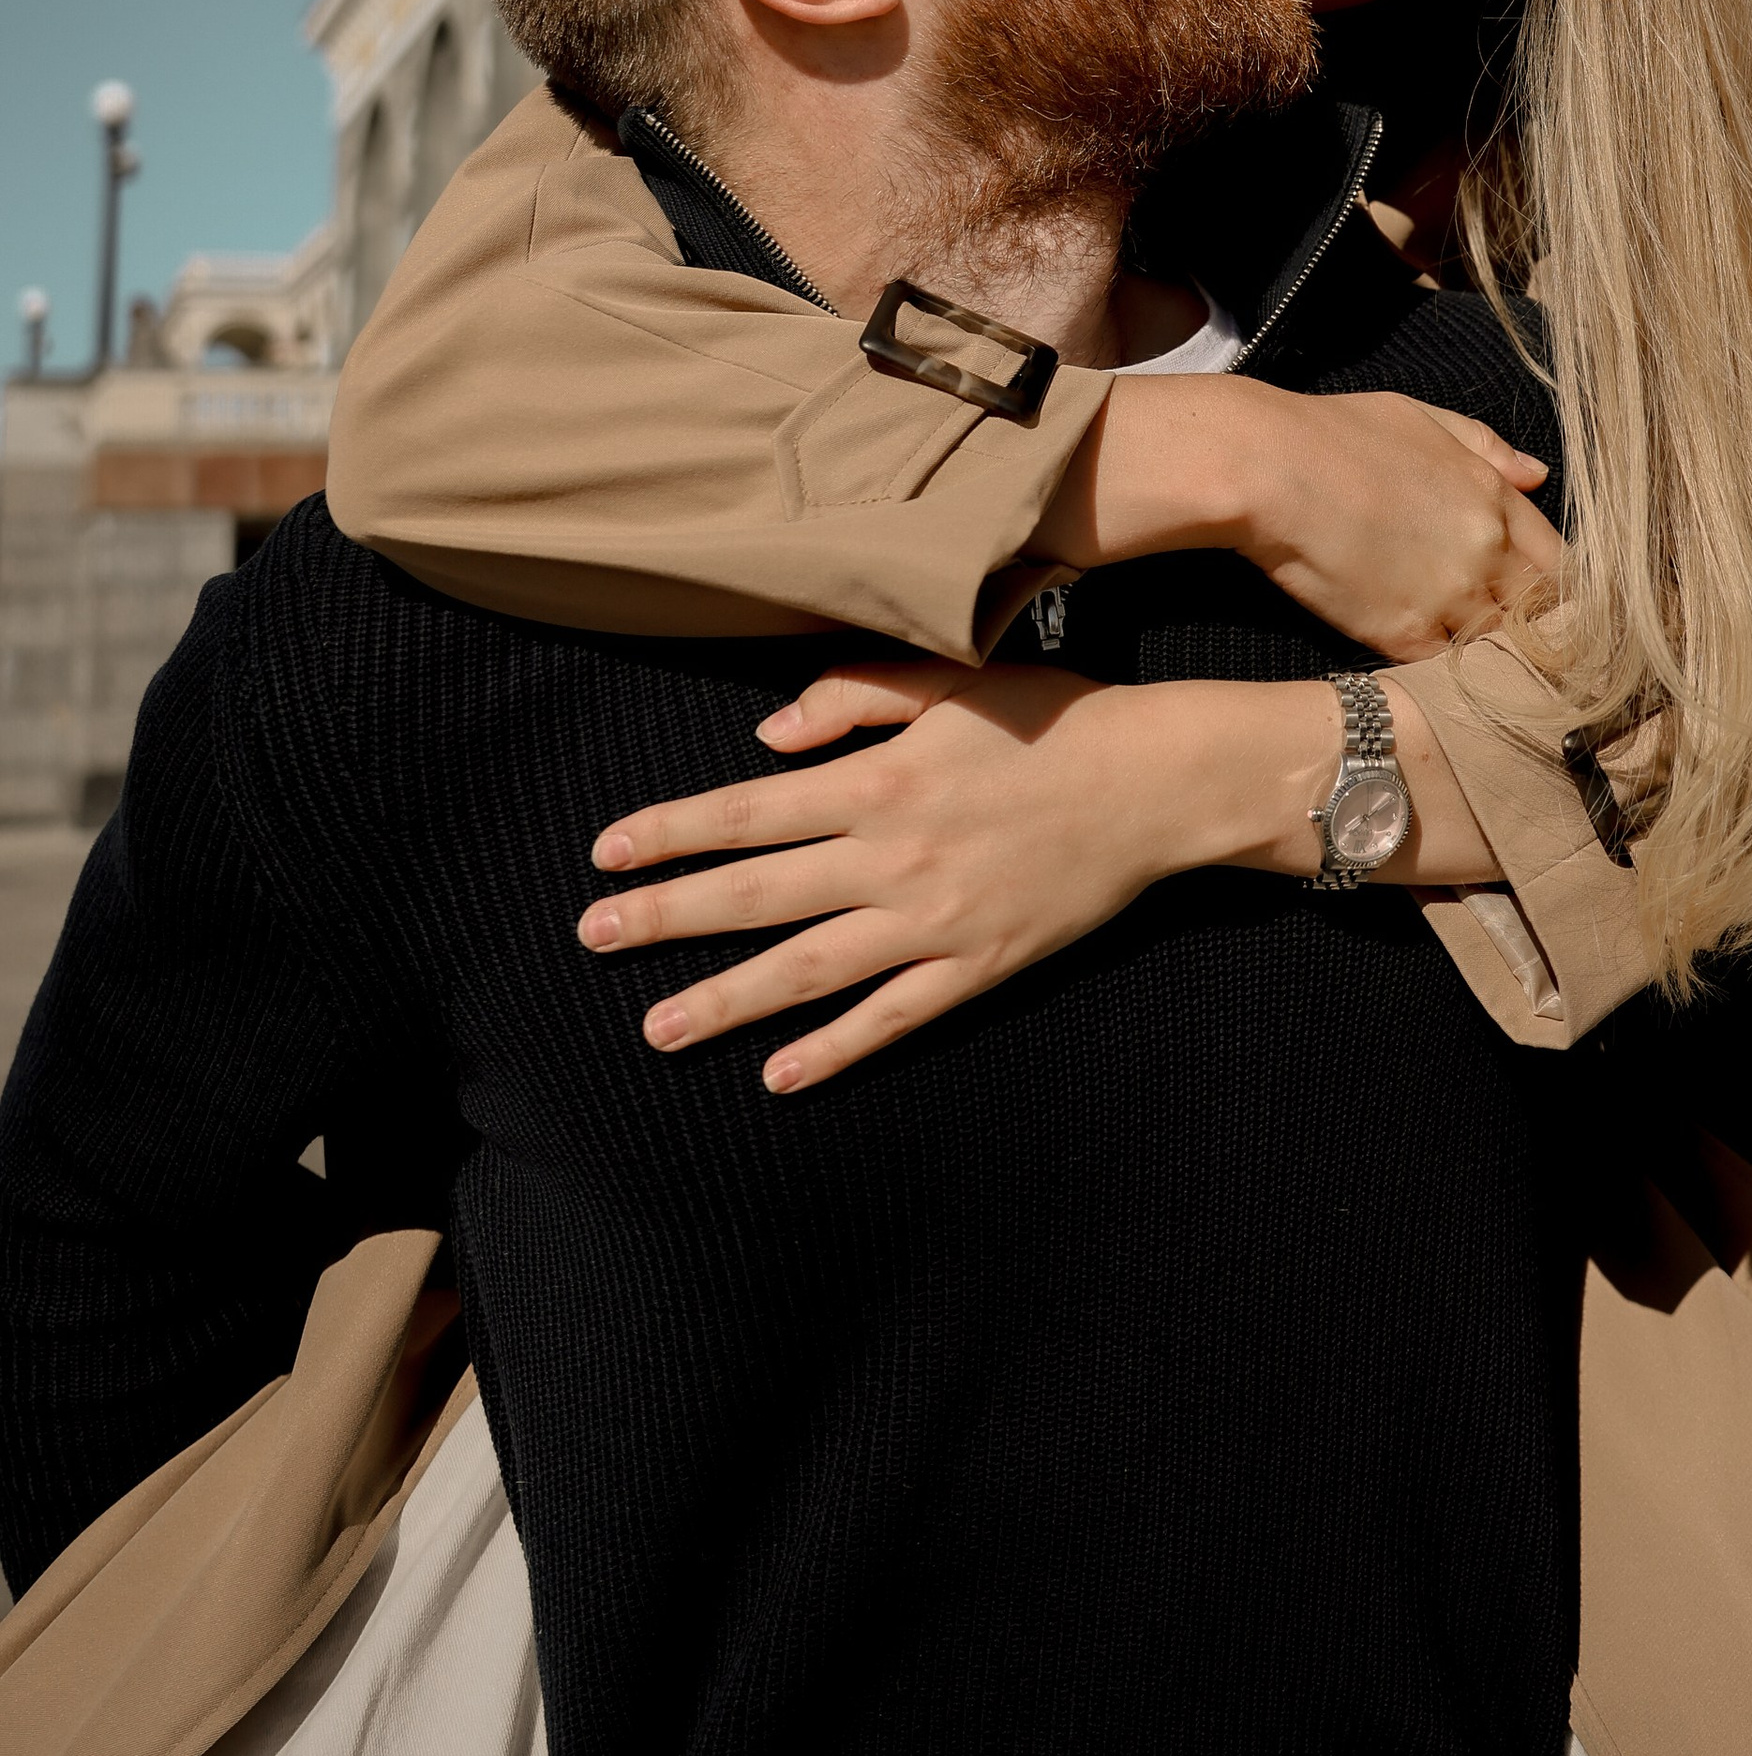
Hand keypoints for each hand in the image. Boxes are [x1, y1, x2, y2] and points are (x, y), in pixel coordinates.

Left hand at [577, 659, 1331, 1094]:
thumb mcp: (950, 680)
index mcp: (879, 781)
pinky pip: (892, 1017)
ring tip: (658, 1029)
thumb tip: (765, 738)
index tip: (604, 852)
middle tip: (592, 937)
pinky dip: (835, 1050)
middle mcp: (893, 858)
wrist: (1154, 782)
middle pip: (758, 895)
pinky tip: (780, 1074)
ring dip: (727, 1001)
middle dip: (667, 917)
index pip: (749, 811)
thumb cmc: (1050, 718)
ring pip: (809, 970)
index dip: (672, 832)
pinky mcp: (977, 967)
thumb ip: (852, 697)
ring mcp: (934, 922)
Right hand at [1038, 375, 1559, 660]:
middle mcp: (1485, 550)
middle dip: (1534, 632)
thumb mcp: (1421, 418)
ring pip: (1496, 649)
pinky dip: (1446, 681)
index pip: (1559, 563)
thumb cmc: (1335, 432)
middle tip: (1524, 654)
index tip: (1547, 609)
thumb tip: (1538, 475)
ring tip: (1487, 680)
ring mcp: (1447, 596)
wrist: (1269, 467)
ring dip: (1492, 662)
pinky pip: (1446, 672)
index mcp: (1494, 497)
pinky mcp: (1402, 635)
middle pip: (1538, 613)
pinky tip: (1440, 687)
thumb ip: (1486, 448)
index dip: (1557, 591)